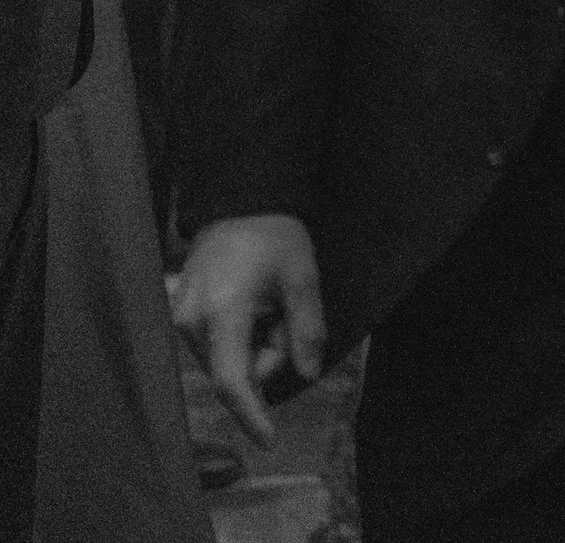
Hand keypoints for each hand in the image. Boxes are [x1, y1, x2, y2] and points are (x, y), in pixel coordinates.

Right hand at [170, 215, 325, 445]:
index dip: (251, 414)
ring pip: (225, 358)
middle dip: (268, 354)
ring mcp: (178, 318)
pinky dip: (238, 336)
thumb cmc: (276, 238)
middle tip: (286, 314)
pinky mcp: (176, 314)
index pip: (233, 380)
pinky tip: (251, 305)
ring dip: (254, 343)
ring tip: (267, 301)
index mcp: (221, 314)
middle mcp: (188, 322)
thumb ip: (307, 330)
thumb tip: (308, 375)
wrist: (242, 204)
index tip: (269, 441)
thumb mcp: (303, 280)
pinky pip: (214, 344)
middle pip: (235, 369)